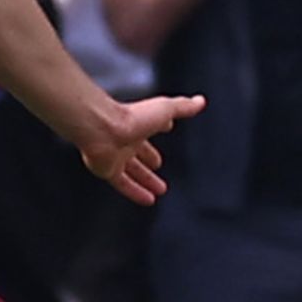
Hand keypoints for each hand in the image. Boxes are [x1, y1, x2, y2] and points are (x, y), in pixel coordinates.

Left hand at [80, 94, 205, 205]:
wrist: (102, 129)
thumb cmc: (130, 117)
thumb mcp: (164, 109)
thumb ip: (182, 107)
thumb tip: (199, 101)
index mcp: (139, 123)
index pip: (151, 126)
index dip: (160, 126)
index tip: (167, 128)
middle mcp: (125, 139)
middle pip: (138, 152)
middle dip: (149, 158)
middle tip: (158, 165)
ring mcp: (115, 155)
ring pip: (131, 171)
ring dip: (145, 180)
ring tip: (160, 190)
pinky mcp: (107, 170)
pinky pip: (122, 184)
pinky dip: (135, 192)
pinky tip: (148, 200)